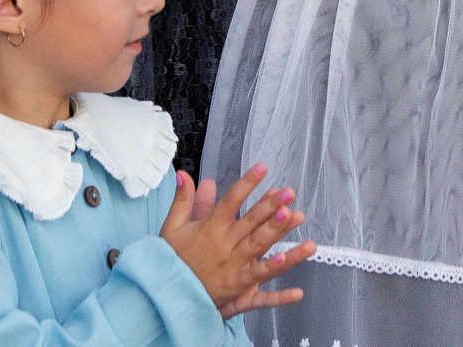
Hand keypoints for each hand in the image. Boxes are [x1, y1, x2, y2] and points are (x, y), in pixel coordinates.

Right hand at [159, 166, 315, 317]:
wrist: (165, 296)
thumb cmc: (171, 259)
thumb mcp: (172, 228)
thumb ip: (183, 200)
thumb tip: (183, 173)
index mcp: (209, 229)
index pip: (230, 202)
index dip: (246, 184)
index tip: (262, 167)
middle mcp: (224, 246)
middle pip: (250, 223)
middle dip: (270, 206)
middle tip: (288, 192)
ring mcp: (232, 268)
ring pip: (259, 248)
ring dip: (278, 234)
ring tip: (296, 218)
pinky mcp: (237, 289)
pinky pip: (259, 288)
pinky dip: (276, 287)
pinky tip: (296, 285)